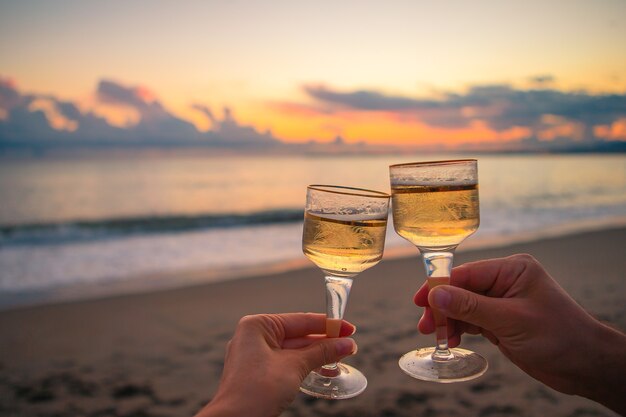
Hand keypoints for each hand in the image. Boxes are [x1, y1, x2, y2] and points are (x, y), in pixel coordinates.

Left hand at [195, 313, 356, 416]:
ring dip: (317, 356)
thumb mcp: (294, 366)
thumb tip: (347, 344)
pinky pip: (286, 363)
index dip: (328, 325)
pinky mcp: (257, 373)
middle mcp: (254, 336)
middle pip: (298, 335)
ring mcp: (254, 355)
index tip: (350, 328)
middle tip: (350, 346)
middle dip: (325, 342)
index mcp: (257, 326)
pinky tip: (324, 370)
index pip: (300, 320)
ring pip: (293, 350)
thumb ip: (322, 352)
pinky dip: (305, 366)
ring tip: (341, 359)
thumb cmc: (257, 390)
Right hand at [414, 254, 625, 413]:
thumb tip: (436, 294)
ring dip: (449, 320)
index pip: (467, 273)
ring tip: (434, 336)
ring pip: (464, 306)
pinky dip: (460, 329)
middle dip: (443, 307)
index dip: (441, 286)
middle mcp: (505, 281)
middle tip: (425, 325)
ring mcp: (503, 301)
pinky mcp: (501, 321)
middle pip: (462, 289)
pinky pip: (473, 320)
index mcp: (512, 269)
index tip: (420, 301)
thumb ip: (471, 306)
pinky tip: (451, 339)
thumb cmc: (558, 336)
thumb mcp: (511, 320)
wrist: (586, 365)